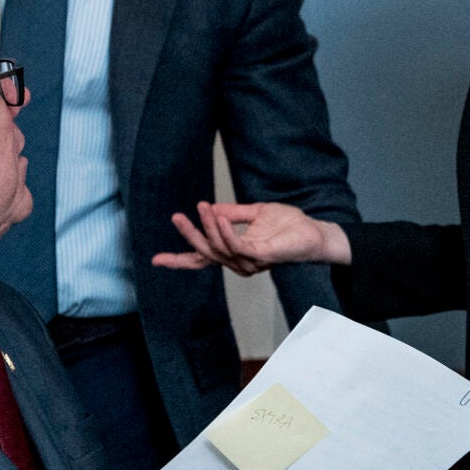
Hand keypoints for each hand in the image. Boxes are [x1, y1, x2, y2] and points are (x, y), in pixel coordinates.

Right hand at [152, 200, 350, 275]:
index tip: (156, 260)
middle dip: (189, 235)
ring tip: (201, 207)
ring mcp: (250, 262)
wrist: (314, 232)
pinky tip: (217, 216)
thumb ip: (234, 213)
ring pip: (219, 248)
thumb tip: (211, 208)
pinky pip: (237, 245)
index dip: (179, 260)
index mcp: (235, 252)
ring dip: (208, 226)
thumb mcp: (256, 213)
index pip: (202, 259)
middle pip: (205, 254)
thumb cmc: (289, 226)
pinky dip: (225, 230)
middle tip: (175, 217)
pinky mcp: (261, 256)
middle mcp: (239, 262)